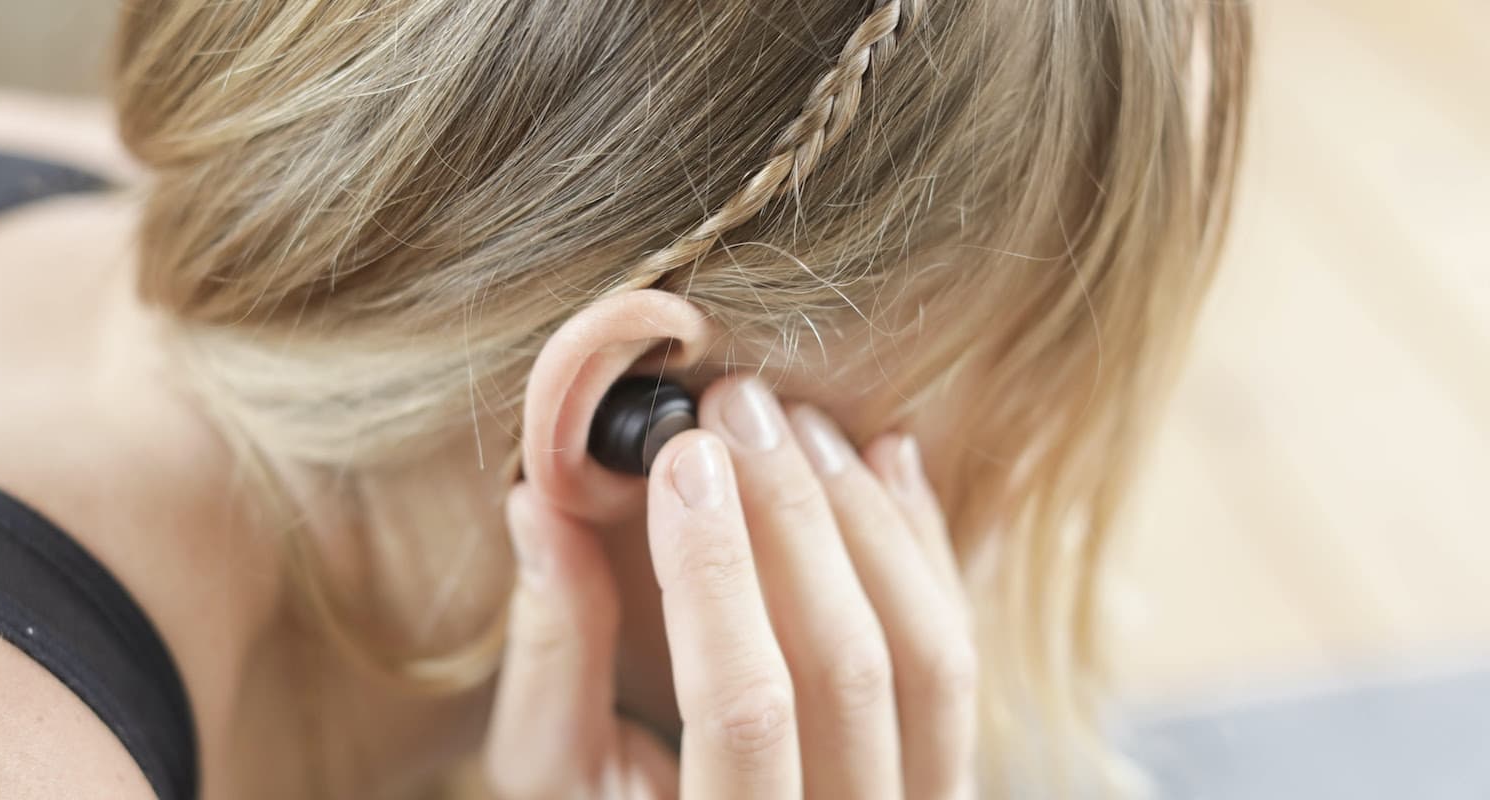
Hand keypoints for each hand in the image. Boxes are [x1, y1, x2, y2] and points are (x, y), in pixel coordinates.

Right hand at [484, 373, 976, 798]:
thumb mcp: (550, 771)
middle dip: (794, 517)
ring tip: (798, 422)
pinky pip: (957, 656)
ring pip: (929, 656)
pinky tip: (881, 459)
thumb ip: (552, 654)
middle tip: (739, 404)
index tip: (680, 456)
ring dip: (865, 520)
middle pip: (850, 667)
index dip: (713, 573)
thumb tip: (540, 503)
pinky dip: (924, 547)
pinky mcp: (947, 771)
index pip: (743, 706)